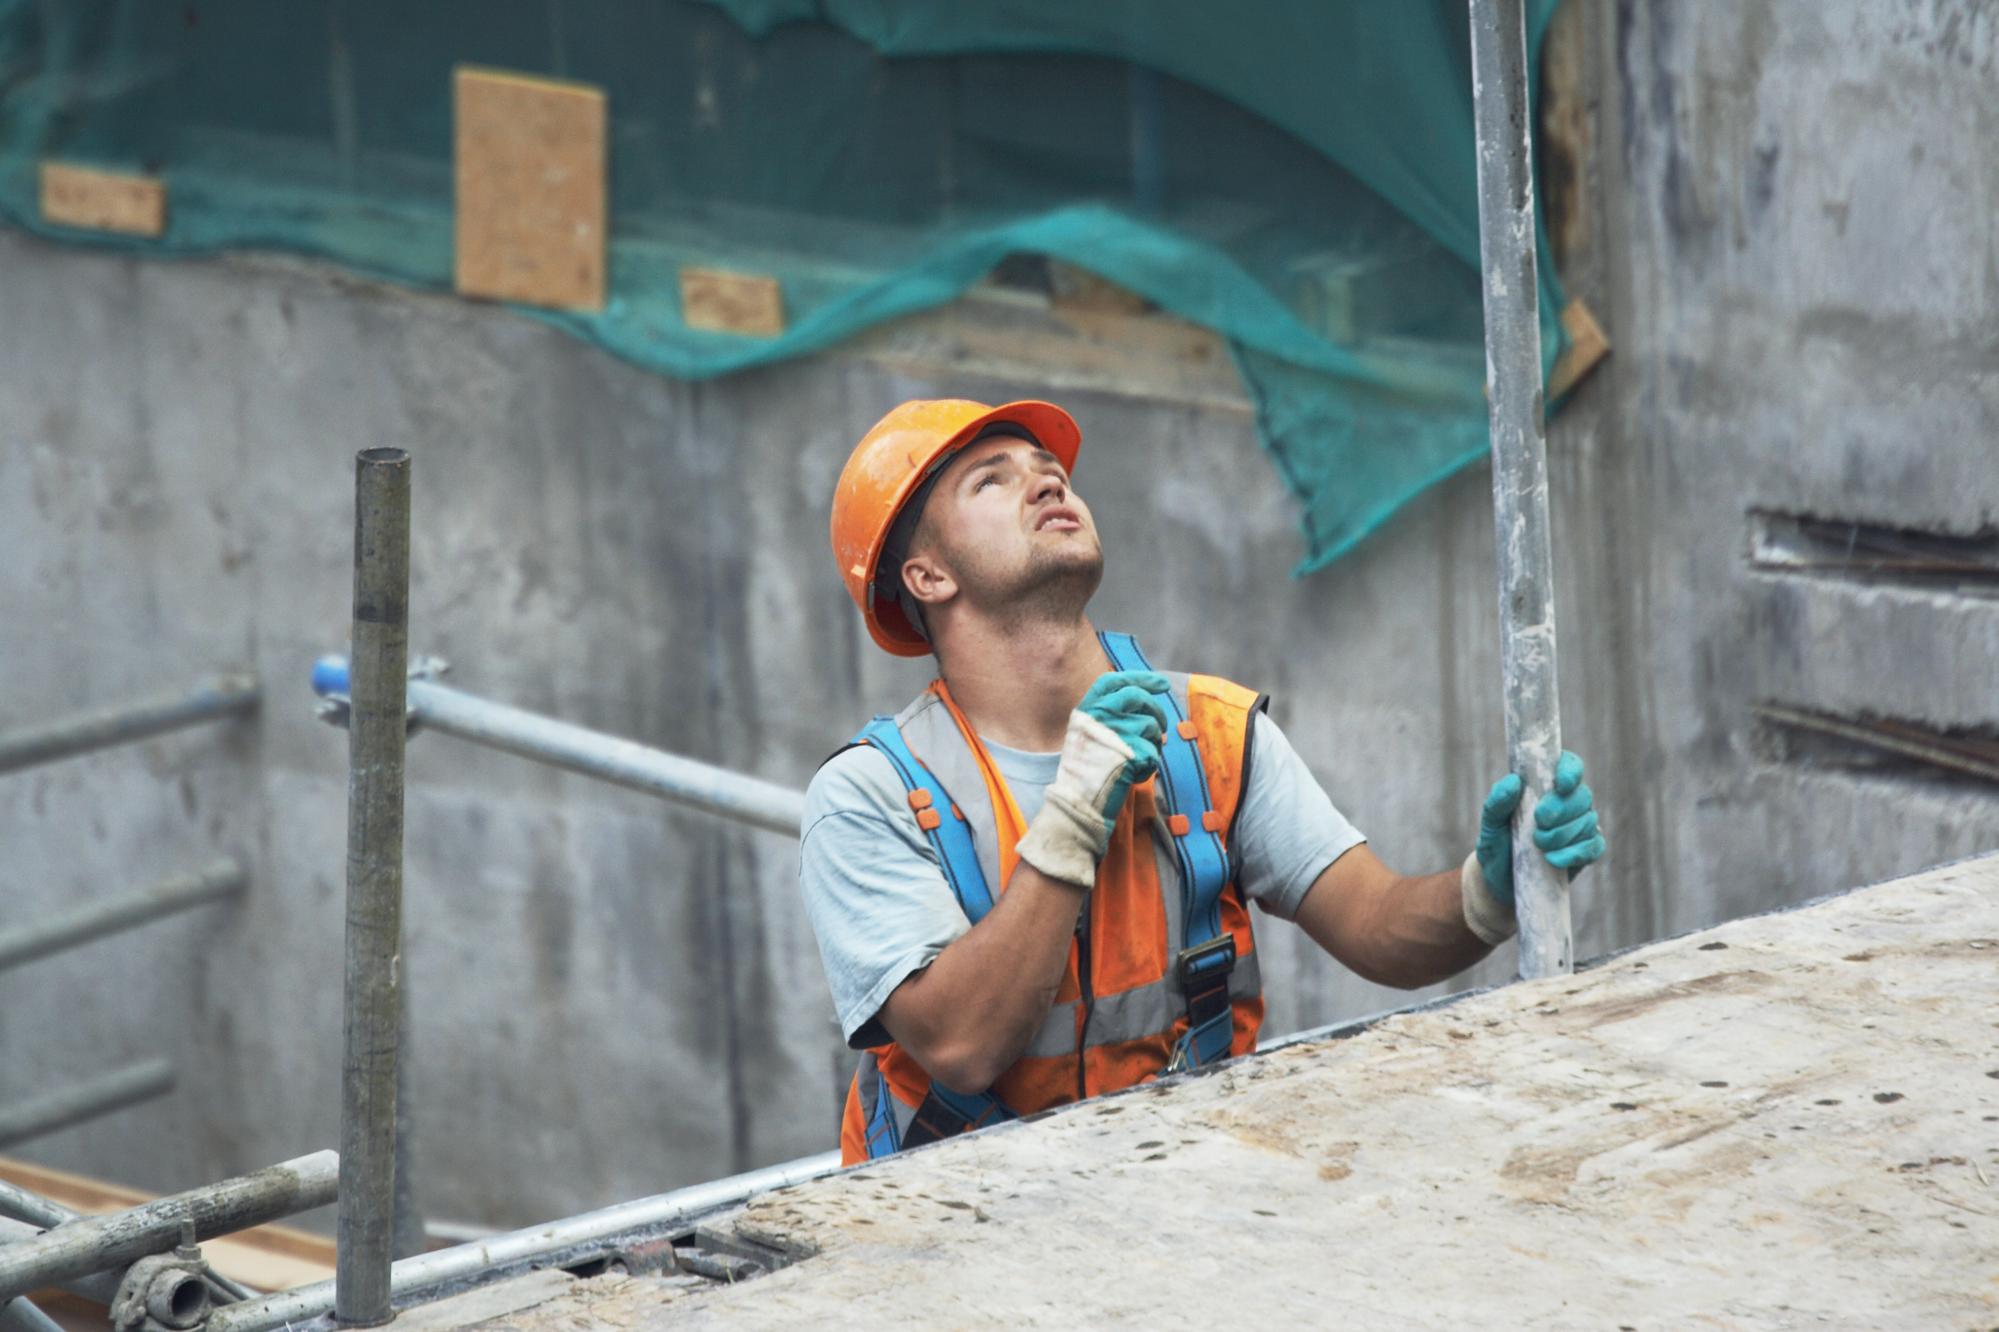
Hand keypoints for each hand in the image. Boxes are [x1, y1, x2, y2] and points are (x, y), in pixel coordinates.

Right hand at [1071, 670, 1169, 824]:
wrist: (1077, 803)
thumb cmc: (1085, 773)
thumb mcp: (1087, 736)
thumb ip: (1108, 717)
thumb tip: (1147, 705)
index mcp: (1086, 710)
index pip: (1115, 681)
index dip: (1139, 678)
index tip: (1161, 684)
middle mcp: (1098, 715)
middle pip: (1138, 697)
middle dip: (1157, 710)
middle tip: (1162, 727)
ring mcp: (1114, 732)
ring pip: (1151, 726)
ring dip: (1152, 745)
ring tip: (1136, 762)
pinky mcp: (1130, 752)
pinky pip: (1154, 753)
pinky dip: (1149, 766)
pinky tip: (1132, 776)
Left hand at [1474, 750, 1605, 908]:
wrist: (1502, 881)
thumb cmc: (1498, 845)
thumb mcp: (1490, 825)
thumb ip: (1496, 802)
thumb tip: (1513, 781)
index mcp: (1546, 786)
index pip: (1569, 765)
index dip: (1570, 772)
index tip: (1560, 785)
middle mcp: (1568, 802)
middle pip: (1582, 796)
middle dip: (1561, 810)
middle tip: (1538, 824)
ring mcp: (1580, 827)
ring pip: (1588, 821)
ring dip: (1562, 835)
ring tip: (1538, 845)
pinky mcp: (1586, 851)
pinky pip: (1594, 846)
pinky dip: (1574, 853)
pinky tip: (1553, 860)